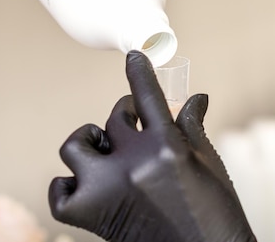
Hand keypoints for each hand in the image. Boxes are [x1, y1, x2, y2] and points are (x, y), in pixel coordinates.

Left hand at [49, 50, 255, 241]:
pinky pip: (59, 191)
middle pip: (113, 118)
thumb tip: (197, 96)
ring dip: (88, 143)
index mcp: (167, 146)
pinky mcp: (93, 217)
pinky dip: (66, 185)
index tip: (133, 56)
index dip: (139, 71)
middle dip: (125, 116)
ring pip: (76, 146)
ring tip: (103, 152)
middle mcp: (134, 164)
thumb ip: (193, 126)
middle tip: (134, 126)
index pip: (147, 95)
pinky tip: (85, 184)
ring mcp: (108, 190)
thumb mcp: (209, 164)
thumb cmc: (215, 211)